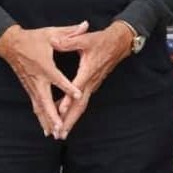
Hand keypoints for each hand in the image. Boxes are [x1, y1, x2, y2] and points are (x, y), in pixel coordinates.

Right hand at [0, 22, 87, 137]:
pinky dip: (41, 118)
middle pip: (45, 100)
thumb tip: (86, 25)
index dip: (68, 86)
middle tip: (60, 127)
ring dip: (47, 121)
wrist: (11, 44)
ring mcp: (32, 85)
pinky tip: (46, 129)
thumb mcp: (51, 32)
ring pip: (39, 107)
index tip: (77, 95)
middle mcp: (38, 78)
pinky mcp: (29, 88)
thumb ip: (70, 31)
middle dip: (52, 115)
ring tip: (54, 134)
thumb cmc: (33, 38)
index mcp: (45, 64)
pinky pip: (35, 105)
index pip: (57, 78)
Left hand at [53, 21, 132, 136]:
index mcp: (88, 70)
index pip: (77, 88)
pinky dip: (73, 111)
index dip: (68, 99)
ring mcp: (92, 85)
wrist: (118, 44)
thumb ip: (69, 41)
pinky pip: (82, 102)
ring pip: (81, 106)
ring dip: (71, 120)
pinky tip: (63, 116)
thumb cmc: (101, 41)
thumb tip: (54, 41)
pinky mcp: (92, 85)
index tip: (60, 111)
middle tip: (59, 134)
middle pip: (80, 106)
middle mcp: (91, 82)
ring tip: (60, 133)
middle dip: (70, 121)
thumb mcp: (85, 38)